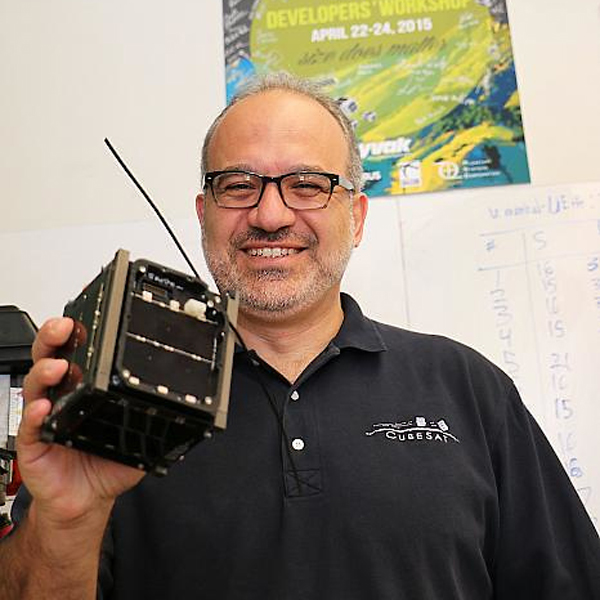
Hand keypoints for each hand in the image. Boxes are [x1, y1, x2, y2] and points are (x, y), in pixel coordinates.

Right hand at [18, 317, 144, 525]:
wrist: (87, 499)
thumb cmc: (106, 465)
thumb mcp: (137, 436)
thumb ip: (153, 417)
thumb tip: (181, 403)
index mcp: (85, 389)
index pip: (78, 353)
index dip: (78, 333)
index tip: (87, 318)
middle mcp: (61, 397)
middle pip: (50, 357)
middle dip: (54, 337)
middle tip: (64, 327)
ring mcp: (44, 417)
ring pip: (35, 385)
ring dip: (44, 371)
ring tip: (58, 366)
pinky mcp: (33, 442)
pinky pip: (28, 425)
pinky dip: (33, 414)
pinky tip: (42, 408)